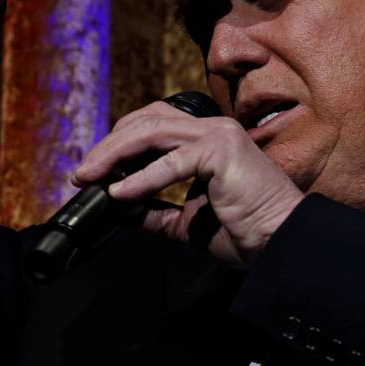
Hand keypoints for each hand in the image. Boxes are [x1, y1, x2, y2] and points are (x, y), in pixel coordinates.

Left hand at [72, 101, 303, 265]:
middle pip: (146, 122)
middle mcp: (212, 129)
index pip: (153, 125)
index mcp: (207, 140)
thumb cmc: (247, 231)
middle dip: (109, 145)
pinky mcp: (222, 151)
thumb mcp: (189, 222)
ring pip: (152, 132)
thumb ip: (157, 212)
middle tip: (83, 171)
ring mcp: (218, 135)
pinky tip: (120, 192)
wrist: (281, 243)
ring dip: (115, 153)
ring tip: (91, 175)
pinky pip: (172, 162)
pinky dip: (141, 178)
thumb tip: (122, 210)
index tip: (94, 170)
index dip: (119, 142)